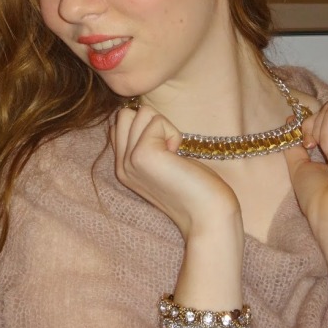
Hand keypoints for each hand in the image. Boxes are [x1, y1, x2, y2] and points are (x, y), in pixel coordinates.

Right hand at [112, 105, 240, 239]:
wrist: (208, 215)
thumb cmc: (194, 187)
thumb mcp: (161, 164)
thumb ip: (145, 144)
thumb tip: (141, 114)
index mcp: (123, 168)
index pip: (119, 125)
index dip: (146, 129)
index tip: (164, 152)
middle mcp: (120, 165)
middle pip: (125, 114)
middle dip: (152, 123)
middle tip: (169, 151)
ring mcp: (129, 160)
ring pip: (140, 113)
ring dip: (164, 127)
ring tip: (174, 154)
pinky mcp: (143, 154)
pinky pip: (156, 120)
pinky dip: (173, 133)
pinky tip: (178, 156)